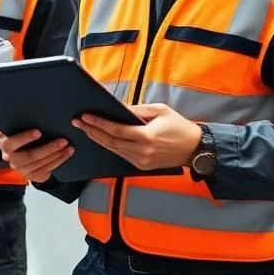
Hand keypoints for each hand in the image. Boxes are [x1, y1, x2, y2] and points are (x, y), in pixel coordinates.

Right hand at [0, 129, 73, 182]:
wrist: (20, 154)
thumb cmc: (19, 135)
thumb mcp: (15, 128)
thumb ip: (19, 122)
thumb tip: (30, 107)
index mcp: (5, 145)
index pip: (12, 143)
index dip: (24, 138)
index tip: (38, 132)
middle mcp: (12, 160)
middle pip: (30, 156)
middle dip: (49, 148)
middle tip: (63, 140)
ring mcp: (23, 170)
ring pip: (42, 163)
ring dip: (57, 154)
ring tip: (69, 146)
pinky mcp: (33, 176)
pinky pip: (48, 170)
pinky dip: (59, 161)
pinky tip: (67, 153)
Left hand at [73, 103, 202, 171]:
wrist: (195, 148)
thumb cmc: (179, 126)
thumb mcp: (159, 110)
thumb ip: (137, 110)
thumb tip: (117, 108)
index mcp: (146, 137)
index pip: (115, 130)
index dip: (98, 123)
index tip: (85, 116)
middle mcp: (142, 151)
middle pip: (110, 142)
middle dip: (92, 131)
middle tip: (78, 122)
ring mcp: (141, 161)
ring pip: (113, 150)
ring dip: (98, 139)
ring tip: (85, 129)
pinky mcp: (142, 166)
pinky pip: (121, 155)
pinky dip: (110, 146)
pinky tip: (100, 138)